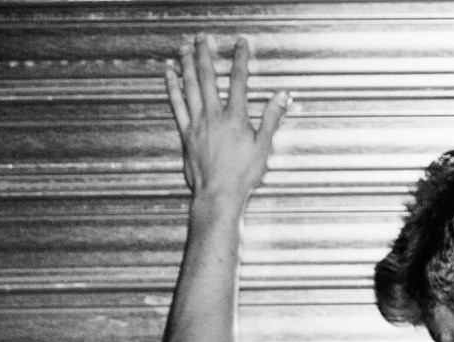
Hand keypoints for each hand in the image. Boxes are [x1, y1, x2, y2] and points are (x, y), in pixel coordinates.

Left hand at [164, 34, 291, 208]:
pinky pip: (177, 103)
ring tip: (184, 47)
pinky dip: (172, 86)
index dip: (240, 59)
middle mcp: (214, 115)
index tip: (240, 43)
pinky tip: (169, 73)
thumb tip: (284, 97)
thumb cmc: (243, 174)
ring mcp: (197, 122)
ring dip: (187, 64)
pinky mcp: (186, 132)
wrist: (219, 192)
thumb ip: (272, 118)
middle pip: (208, 77)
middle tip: (203, 37)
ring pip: (190, 86)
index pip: (238, 81)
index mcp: (235, 118)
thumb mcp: (264, 146)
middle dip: (206, 54)